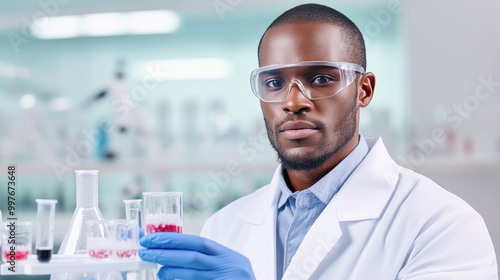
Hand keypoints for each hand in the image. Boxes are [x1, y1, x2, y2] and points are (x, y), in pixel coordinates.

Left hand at [139, 233, 255, 279]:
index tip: (151, 238)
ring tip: (158, 271)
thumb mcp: (228, 265)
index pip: (199, 243)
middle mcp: (228, 268)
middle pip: (193, 258)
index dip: (174, 239)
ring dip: (170, 273)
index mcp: (228, 256)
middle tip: (145, 252)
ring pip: (192, 277)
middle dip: (165, 254)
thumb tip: (171, 250)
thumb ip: (208, 258)